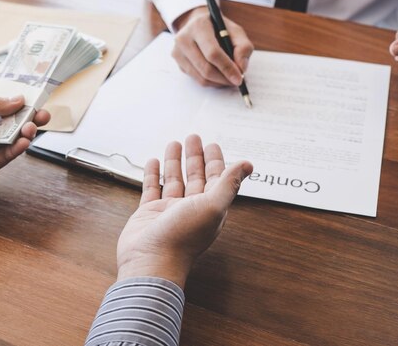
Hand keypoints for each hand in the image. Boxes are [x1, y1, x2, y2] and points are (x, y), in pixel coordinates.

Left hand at [0, 96, 50, 194]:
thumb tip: (18, 99)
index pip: (4, 102)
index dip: (19, 100)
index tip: (35, 97)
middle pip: (14, 120)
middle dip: (30, 117)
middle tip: (43, 115)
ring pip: (15, 137)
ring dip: (26, 131)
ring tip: (30, 128)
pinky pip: (9, 154)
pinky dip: (18, 147)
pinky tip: (23, 142)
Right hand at [116, 135, 252, 288]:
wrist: (151, 261)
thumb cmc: (182, 238)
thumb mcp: (213, 206)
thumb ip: (229, 183)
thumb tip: (248, 165)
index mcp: (209, 208)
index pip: (216, 179)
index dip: (215, 161)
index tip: (212, 144)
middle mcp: (190, 209)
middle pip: (195, 176)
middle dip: (195, 156)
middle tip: (193, 137)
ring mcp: (169, 211)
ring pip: (173, 180)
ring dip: (174, 161)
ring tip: (174, 143)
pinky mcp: (148, 213)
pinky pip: (152, 189)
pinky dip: (153, 174)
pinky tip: (153, 161)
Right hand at [172, 6, 253, 86]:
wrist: (198, 25)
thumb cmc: (219, 29)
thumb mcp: (236, 31)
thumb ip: (243, 47)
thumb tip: (241, 68)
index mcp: (199, 26)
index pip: (213, 53)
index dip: (227, 68)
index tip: (239, 78)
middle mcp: (184, 38)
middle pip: (206, 68)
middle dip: (224, 78)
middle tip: (236, 81)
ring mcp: (178, 52)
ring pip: (201, 77)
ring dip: (219, 82)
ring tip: (229, 78)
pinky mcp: (178, 63)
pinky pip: (197, 79)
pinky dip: (211, 82)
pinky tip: (219, 76)